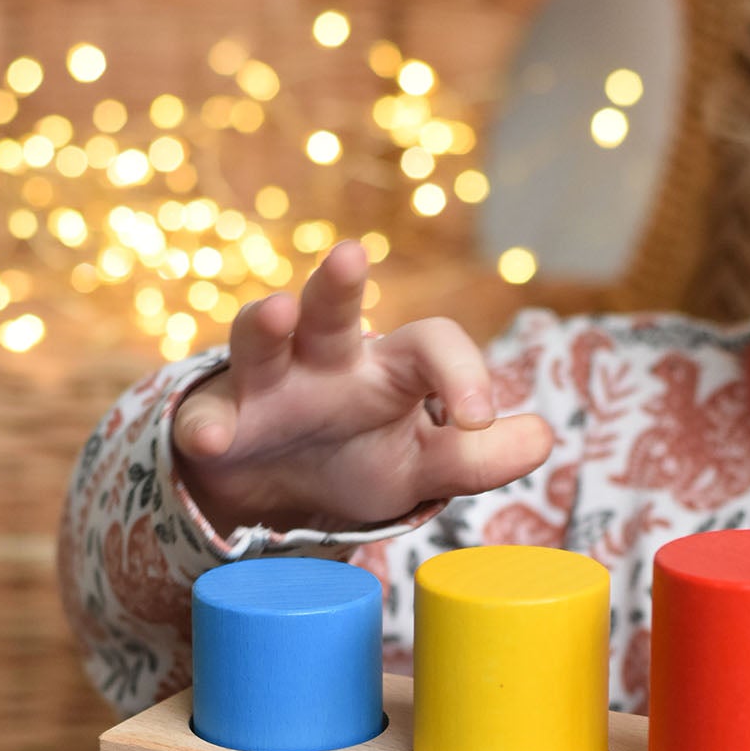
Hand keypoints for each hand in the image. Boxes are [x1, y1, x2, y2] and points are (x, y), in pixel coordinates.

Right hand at [171, 239, 553, 534]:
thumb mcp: (424, 468)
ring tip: (276, 310)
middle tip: (355, 257)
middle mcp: (327, 358)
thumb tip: (544, 438)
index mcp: (389, 368)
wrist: (279, 493)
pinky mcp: (218, 419)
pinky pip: (206, 418)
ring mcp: (267, 383)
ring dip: (265, 323)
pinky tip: (209, 440)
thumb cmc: (358, 458)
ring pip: (262, 338)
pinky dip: (205, 427)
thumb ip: (478, 459)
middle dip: (342, 283)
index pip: (433, 346)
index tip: (481, 418)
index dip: (463, 373)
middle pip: (335, 308)